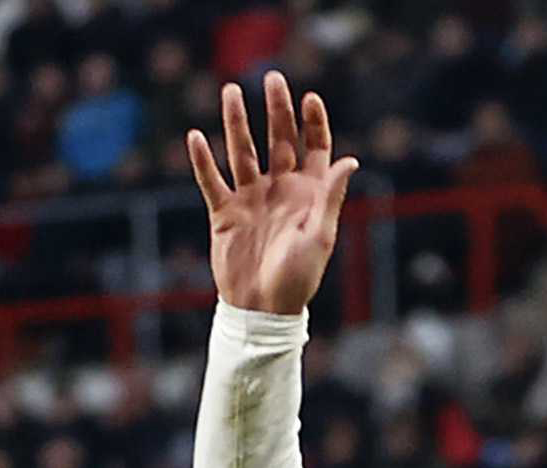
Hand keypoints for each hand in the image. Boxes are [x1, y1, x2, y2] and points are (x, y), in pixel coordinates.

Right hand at [187, 72, 358, 316]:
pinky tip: (196, 136)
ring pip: (242, 152)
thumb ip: (330, 196)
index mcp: (308, 194)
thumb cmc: (297, 279)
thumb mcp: (319, 236)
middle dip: (276, 109)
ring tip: (230, 92)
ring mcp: (251, 198)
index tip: (309, 97)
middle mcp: (280, 190)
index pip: (314, 148)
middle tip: (272, 78)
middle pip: (278, 140)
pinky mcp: (224, 213)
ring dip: (236, 123)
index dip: (313, 122)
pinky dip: (203, 160)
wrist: (261, 310)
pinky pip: (211, 180)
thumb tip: (350, 159)